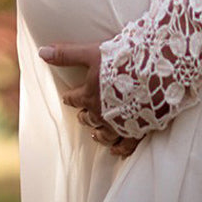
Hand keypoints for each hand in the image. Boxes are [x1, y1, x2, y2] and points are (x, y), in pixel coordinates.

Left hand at [38, 43, 138, 157]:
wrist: (158, 70)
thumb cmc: (125, 59)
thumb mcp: (94, 52)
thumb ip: (68, 54)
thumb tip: (42, 52)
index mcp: (90, 94)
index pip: (74, 98)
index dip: (71, 96)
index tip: (68, 97)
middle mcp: (102, 113)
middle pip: (88, 118)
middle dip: (84, 115)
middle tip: (83, 114)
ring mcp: (120, 124)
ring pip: (104, 135)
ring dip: (98, 134)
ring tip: (95, 134)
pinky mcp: (139, 129)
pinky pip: (126, 145)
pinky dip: (119, 149)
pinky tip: (117, 150)